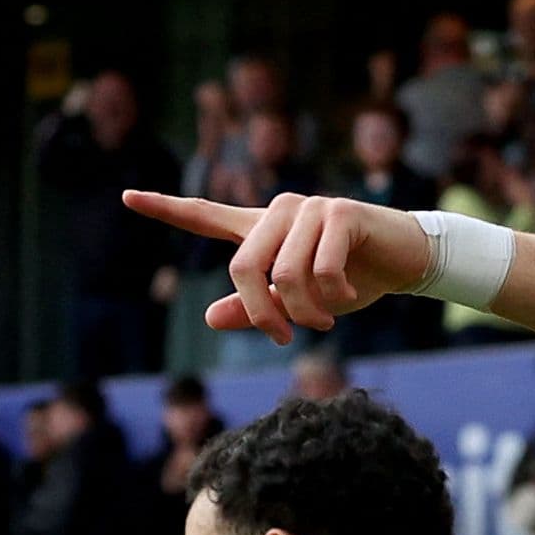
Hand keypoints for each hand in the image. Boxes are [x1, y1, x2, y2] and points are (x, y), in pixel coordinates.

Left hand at [121, 191, 430, 344]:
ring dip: (307, 312)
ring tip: (327, 319)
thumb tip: (210, 315)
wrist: (406, 260)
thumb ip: (257, 309)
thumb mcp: (301, 304)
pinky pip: (321, 269)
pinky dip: (334, 295)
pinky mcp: (339, 213)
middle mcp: (278, 212)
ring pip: (285, 275)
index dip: (167, 209)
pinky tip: (348, 294)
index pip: (207, 215)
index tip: (128, 198)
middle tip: (287, 336)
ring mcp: (308, 209)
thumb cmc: (353, 280)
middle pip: (243, 268)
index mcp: (262, 229)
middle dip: (263, 314)